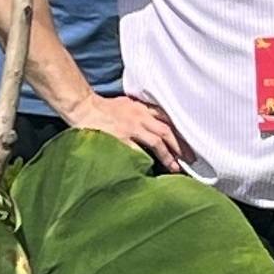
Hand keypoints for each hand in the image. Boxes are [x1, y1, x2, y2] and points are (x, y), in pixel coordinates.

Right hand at [69, 92, 187, 171]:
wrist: (83, 106)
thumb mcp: (127, 104)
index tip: (187, 144)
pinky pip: (138, 151)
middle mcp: (140, 116)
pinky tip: (152, 168)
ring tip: (175, 167)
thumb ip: (141, 112)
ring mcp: (131, 127)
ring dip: (168, 155)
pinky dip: (146, 160)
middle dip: (180, 146)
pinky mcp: (120, 138)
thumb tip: (153, 124)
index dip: (179, 132)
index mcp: (142, 107)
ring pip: (157, 142)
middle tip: (190, 159)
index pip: (167, 118)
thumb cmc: (103, 107)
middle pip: (167, 131)